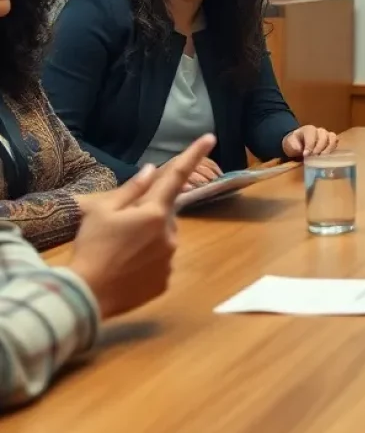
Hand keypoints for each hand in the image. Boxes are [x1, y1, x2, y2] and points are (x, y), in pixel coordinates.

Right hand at [68, 134, 215, 319]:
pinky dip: (148, 262)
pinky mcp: (166, 280)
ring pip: (164, 239)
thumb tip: (151, 170)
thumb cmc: (91, 247)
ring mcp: (170, 259)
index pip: (177, 176)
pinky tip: (127, 269)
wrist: (85, 295)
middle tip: (122, 228)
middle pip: (165, 214)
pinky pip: (161, 263)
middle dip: (150, 215)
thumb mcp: (102, 211)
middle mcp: (170, 233)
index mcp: (154, 212)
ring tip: (121, 252)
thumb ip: (131, 189)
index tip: (210, 137)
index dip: (193, 155)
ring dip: (150, 239)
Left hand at [282, 125, 340, 158]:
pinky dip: (332, 149)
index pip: (312, 134)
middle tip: (314, 156)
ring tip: (322, 156)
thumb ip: (293, 144)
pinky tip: (327, 156)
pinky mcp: (331, 141)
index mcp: (309, 129)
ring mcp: (326, 135)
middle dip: (319, 147)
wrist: (298, 144)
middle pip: (323, 136)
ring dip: (328, 148)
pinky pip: (336, 142)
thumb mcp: (289, 143)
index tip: (305, 154)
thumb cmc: (294, 143)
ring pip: (332, 138)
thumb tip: (299, 148)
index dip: (310, 145)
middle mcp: (319, 130)